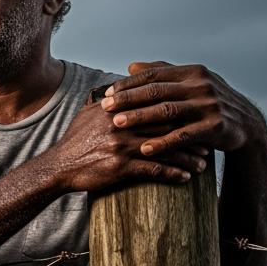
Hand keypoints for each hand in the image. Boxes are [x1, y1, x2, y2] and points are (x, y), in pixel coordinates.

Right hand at [44, 98, 208, 191]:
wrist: (58, 167)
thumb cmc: (75, 141)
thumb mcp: (89, 114)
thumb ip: (109, 100)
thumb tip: (121, 87)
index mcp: (118, 109)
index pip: (156, 105)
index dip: (178, 111)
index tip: (194, 118)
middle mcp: (122, 124)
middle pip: (166, 125)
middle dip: (191, 133)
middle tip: (208, 139)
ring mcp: (121, 145)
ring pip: (165, 148)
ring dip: (187, 156)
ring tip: (202, 162)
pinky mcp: (120, 166)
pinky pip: (154, 170)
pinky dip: (173, 173)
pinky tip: (185, 178)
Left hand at [100, 62, 266, 156]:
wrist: (247, 125)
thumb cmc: (210, 103)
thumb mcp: (191, 83)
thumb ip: (162, 74)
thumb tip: (131, 66)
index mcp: (192, 72)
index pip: (154, 75)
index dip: (129, 84)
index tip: (107, 92)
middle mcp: (201, 85)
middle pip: (157, 91)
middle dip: (128, 99)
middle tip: (105, 107)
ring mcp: (209, 105)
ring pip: (167, 111)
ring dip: (140, 118)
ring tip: (117, 124)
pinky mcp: (215, 127)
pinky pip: (183, 136)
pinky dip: (163, 143)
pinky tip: (145, 149)